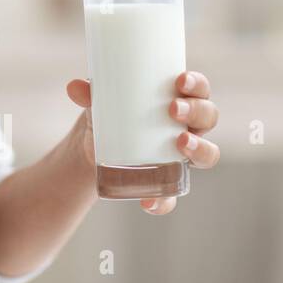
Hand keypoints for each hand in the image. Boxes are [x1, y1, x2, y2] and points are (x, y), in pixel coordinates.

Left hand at [66, 70, 220, 214]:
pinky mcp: (168, 182)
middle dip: (196, 112)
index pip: (200, 89)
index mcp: (180, 101)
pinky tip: (149, 202)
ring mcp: (182, 156)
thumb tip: (74, 87)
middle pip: (209, 117)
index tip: (180, 80)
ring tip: (181, 144)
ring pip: (207, 154)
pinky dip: (163, 201)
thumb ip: (91, 95)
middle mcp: (190, 127)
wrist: (96, 148)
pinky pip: (174, 194)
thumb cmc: (110, 114)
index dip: (197, 84)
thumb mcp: (100, 104)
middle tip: (173, 110)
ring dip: (200, 149)